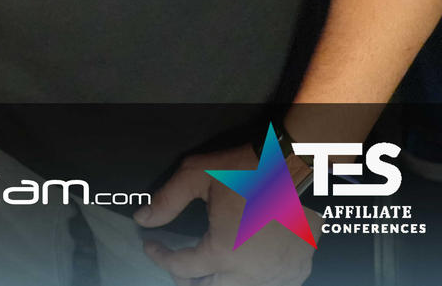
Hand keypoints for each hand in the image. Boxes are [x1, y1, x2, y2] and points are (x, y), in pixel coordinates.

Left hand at [135, 144, 314, 284]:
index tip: (150, 245)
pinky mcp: (296, 271)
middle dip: (187, 278)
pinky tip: (239, 267)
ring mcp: (276, 275)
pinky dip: (248, 281)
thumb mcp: (197, 176)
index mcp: (223, 252)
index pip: (181, 268)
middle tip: (176, 261)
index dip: (160, 257)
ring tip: (204, 266)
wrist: (298, 167)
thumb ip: (167, 200)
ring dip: (217, 281)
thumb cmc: (248, 170)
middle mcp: (250, 273)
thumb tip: (143, 219)